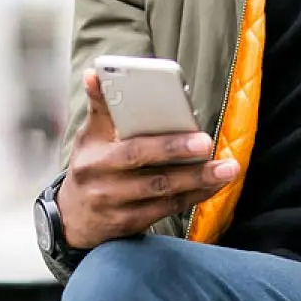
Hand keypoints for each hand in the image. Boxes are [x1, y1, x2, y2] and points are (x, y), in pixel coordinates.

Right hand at [56, 68, 239, 248]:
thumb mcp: (87, 137)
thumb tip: (95, 74)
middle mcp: (106, 188)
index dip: (166, 145)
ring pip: (165, 196)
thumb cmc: (88, 167)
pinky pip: (168, 210)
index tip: (196, 135)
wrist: (72, 218)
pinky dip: (194, 197)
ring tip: (228, 168)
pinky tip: (214, 185)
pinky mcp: (131, 226)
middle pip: (154, 177)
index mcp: (96, 160)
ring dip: (199, 182)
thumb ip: (99, 107)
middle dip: (188, 163)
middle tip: (214, 147)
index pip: (134, 151)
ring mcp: (119, 210)